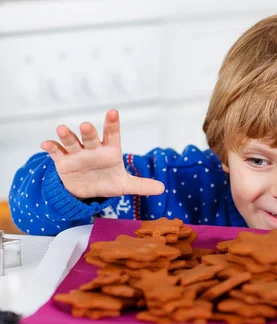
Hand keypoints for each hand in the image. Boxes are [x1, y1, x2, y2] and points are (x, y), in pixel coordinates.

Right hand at [40, 109, 164, 198]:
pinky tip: (46, 144)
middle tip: (87, 126)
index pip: (112, 135)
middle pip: (90, 137)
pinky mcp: (63, 161)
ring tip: (62, 129)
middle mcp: (93, 149)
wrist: (86, 190)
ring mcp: (77, 153)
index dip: (112, 124)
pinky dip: (51, 147)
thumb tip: (163, 189)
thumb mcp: (124, 185)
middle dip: (88, 132)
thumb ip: (142, 185)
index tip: (113, 112)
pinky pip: (56, 152)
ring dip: (67, 136)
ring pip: (72, 141)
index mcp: (109, 151)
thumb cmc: (107, 181)